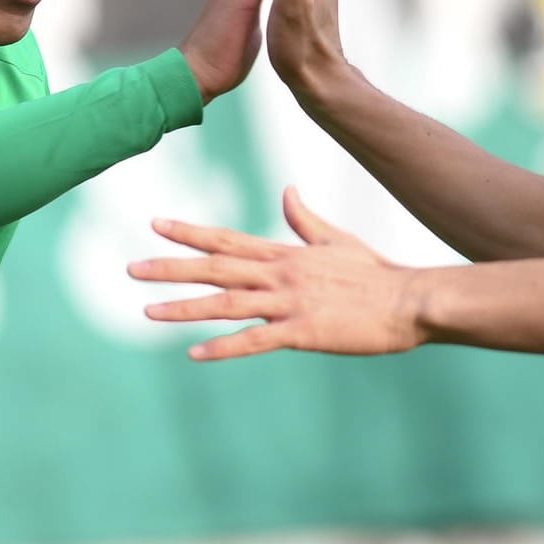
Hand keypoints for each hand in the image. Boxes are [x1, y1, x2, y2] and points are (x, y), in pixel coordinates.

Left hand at [129, 186, 425, 359]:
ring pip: (226, 303)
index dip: (189, 232)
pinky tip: (193, 353)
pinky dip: (223, 347)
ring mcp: (290, 302)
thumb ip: (305, 219)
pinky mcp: (303, 331)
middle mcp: (280, 273)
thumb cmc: (376, 273)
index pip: (227, 239)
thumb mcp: (336, 240)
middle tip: (132, 268)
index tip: (155, 224)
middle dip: (171, 267)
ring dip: (184, 307)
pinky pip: (254, 341)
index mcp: (285, 253)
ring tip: (147, 310)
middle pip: (215, 267)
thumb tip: (287, 190)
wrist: (411, 300)